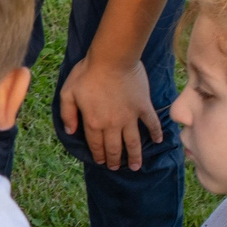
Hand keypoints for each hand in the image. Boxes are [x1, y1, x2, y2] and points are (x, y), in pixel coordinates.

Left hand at [57, 54, 162, 170]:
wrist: (112, 58)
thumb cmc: (87, 73)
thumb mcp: (67, 92)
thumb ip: (67, 114)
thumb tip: (70, 131)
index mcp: (93, 122)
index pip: (96, 145)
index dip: (99, 156)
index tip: (102, 163)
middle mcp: (112, 124)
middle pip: (114, 148)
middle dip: (115, 161)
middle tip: (117, 168)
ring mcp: (130, 117)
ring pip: (133, 142)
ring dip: (135, 156)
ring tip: (137, 166)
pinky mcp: (143, 107)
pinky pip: (151, 123)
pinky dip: (156, 133)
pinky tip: (159, 141)